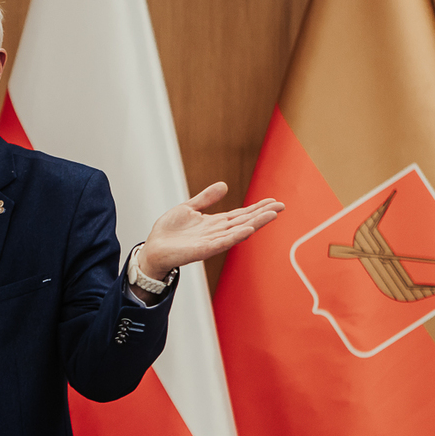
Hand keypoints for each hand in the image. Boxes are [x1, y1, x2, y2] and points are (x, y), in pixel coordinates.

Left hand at [137, 182, 283, 280]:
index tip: (274, 201)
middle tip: (281, 206)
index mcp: (214, 223)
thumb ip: (206, 199)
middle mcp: (217, 232)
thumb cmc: (169, 232)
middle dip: (262, 213)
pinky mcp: (203, 250)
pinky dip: (236, 236)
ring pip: (238, 231)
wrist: (153, 249)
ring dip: (255, 223)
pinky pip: (222, 242)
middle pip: (244, 221)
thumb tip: (224, 185)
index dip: (257, 207)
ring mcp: (211, 242)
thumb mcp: (188, 208)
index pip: (241, 214)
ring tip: (271, 215)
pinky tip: (248, 229)